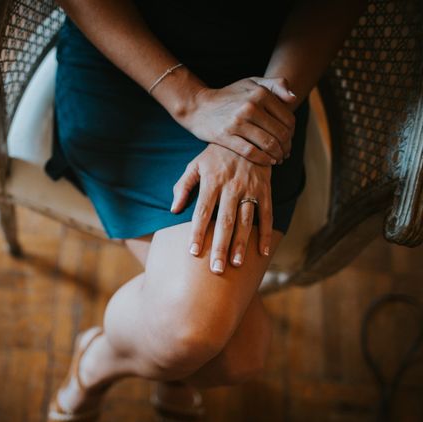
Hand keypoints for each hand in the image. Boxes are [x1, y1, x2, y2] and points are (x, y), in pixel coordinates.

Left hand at [170, 142, 272, 273]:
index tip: (193, 252)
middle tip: (216, 269)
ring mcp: (250, 189)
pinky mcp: (265, 190)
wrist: (248, 133)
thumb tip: (174, 210)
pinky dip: (266, 234)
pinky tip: (262, 253)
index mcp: (212, 181)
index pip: (202, 212)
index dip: (198, 233)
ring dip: (241, 244)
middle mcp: (231, 187)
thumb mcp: (195, 164)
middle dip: (220, 247)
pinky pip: (267, 215)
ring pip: (246, 222)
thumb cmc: (216, 154)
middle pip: (225, 222)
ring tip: (236, 264)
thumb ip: (183, 186)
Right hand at [175, 76, 296, 165]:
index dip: (292, 133)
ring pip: (268, 144)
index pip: (287, 119)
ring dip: (277, 155)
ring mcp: (237, 122)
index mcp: (260, 94)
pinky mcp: (225, 136)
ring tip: (278, 159)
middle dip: (287, 147)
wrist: (198, 106)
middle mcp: (250, 106)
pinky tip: (267, 162)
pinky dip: (263, 159)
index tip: (289, 140)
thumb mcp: (251, 83)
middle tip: (286, 153)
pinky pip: (251, 152)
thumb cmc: (228, 96)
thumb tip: (293, 98)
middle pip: (280, 133)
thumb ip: (275, 85)